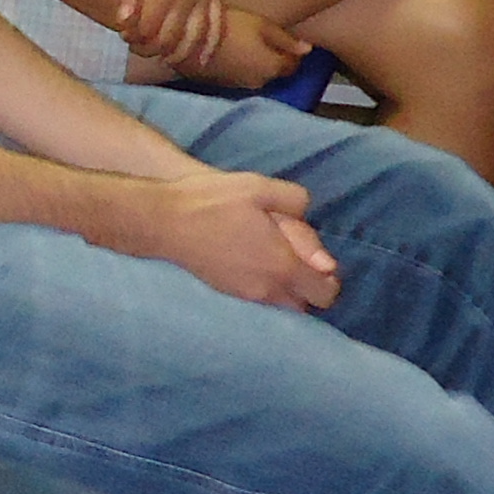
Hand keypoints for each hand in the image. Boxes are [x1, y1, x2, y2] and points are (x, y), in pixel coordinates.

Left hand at [113, 0, 227, 73]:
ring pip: (195, 39)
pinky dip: (210, 46)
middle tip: (139, 45)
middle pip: (170, 39)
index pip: (148, 31)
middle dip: (151, 49)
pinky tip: (202, 60)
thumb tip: (122, 22)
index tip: (125, 34)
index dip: (134, 39)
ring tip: (164, 57)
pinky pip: (219, 26)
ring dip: (178, 54)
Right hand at [121, 166, 338, 309]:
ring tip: (275, 259)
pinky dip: (267, 288)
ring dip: (288, 289)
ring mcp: (245, 295)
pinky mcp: (227, 292)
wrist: (163, 221)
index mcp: (282, 265)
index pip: (325, 292)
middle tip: (299, 259)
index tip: (319, 258)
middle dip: (310, 287)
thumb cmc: (212, 202)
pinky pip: (261, 301)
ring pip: (282, 305)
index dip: (329, 277)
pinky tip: (254, 262)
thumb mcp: (259, 187)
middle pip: (306, 305)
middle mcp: (267, 288)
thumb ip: (295, 201)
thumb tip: (310, 218)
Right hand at [183, 5, 314, 93]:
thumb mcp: (262, 25)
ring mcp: (238, 85)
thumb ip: (286, 39)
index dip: (293, 53)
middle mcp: (258, 82)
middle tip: (264, 40)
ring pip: (255, 75)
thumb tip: (308, 49)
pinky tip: (230, 53)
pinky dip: (238, 67)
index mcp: (272, 68)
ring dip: (254, 64)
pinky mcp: (220, 84)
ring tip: (245, 45)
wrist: (189, 40)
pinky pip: (237, 77)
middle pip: (274, 72)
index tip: (289, 42)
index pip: (293, 66)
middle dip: (273, 59)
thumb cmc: (228, 27)